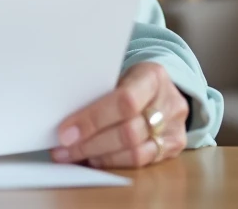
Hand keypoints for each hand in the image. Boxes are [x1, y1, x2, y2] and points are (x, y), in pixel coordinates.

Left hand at [51, 62, 188, 168]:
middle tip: (63, 149)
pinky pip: (142, 162)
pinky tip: (94, 159)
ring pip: (135, 152)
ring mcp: (175, 127)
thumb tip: (65, 119)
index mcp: (153, 76)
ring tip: (73, 156)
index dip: (93, 119)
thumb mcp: (120, 74)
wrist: (164, 87)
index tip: (65, 132)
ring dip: (98, 157)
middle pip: (128, 132)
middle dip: (90, 144)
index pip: (124, 101)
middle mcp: (169, 102)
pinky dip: (113, 162)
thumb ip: (100, 92)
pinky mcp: (174, 147)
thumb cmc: (133, 80)